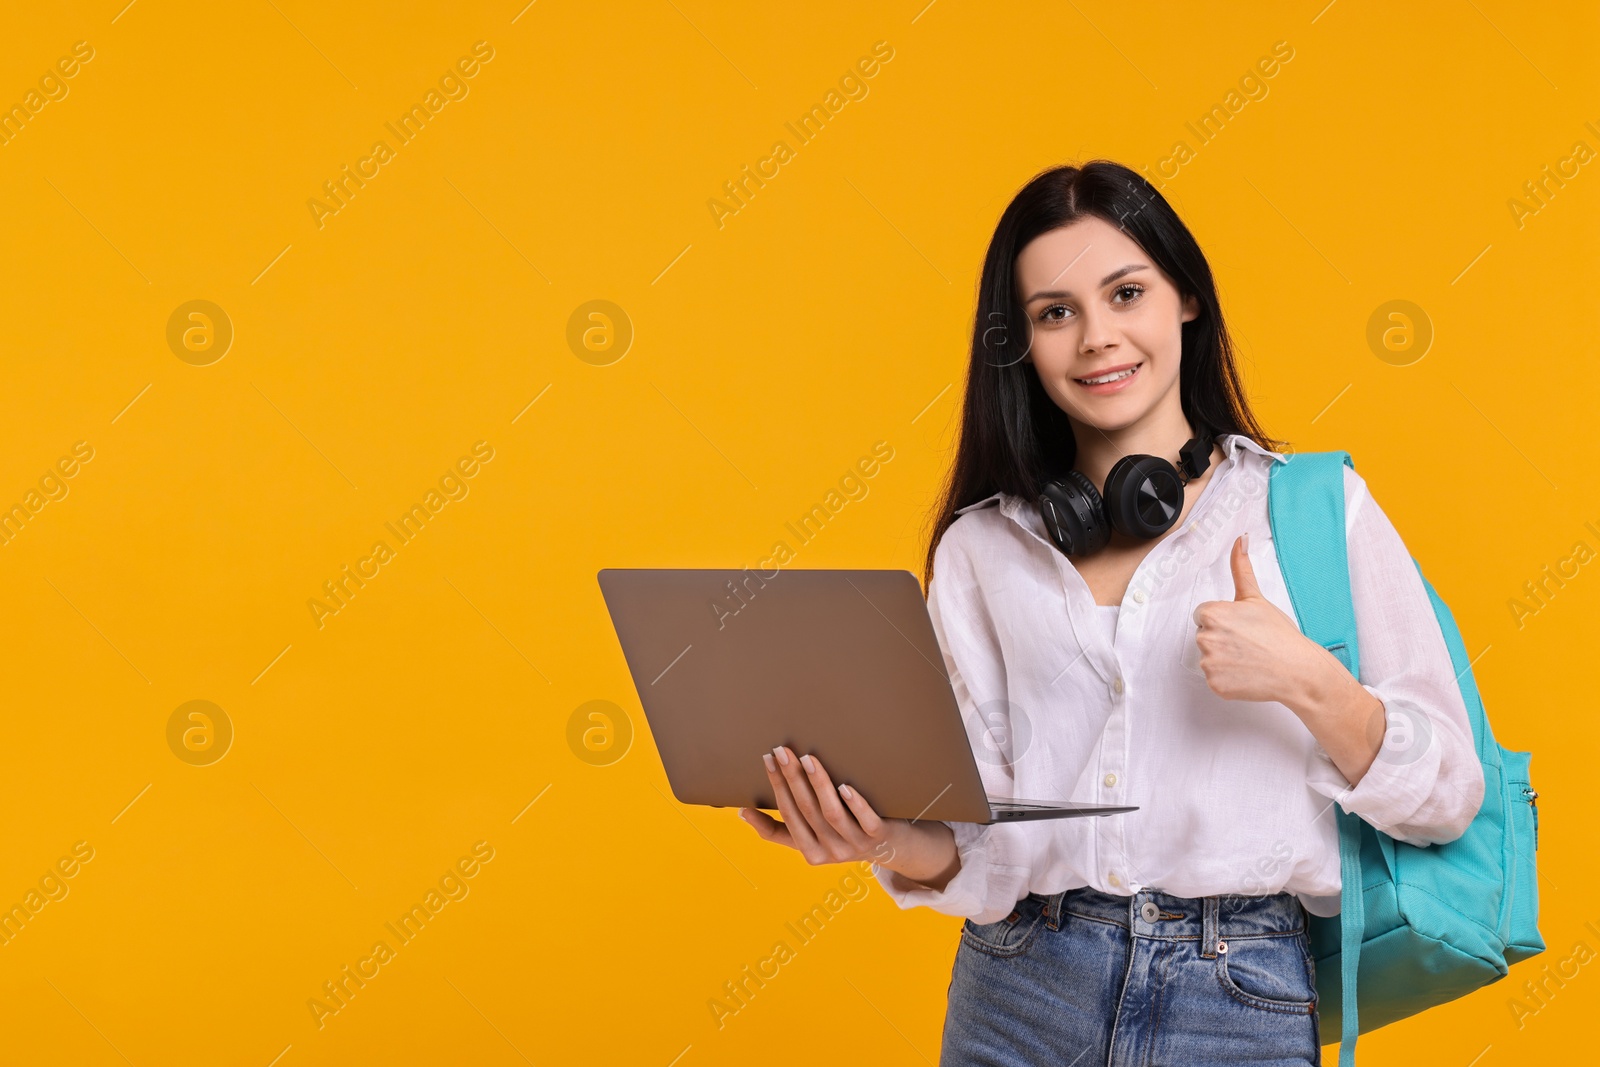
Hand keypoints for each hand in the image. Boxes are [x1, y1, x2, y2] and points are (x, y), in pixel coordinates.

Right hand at [737, 746, 959, 889]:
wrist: (894, 849)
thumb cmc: (845, 836)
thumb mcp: (811, 839)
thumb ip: (779, 830)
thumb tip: (743, 812)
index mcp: (810, 852)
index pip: (787, 815)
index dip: (776, 786)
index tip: (767, 759)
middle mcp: (831, 852)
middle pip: (806, 811)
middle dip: (791, 779)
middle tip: (782, 750)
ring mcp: (856, 845)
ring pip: (831, 814)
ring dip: (818, 785)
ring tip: (808, 758)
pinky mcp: (879, 836)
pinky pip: (865, 820)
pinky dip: (855, 803)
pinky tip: (845, 786)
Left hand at [1193, 533, 1333, 704]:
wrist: (1298, 670)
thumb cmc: (1280, 634)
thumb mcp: (1256, 598)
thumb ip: (1241, 568)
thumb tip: (1240, 539)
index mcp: (1212, 614)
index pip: (1203, 615)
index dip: (1223, 620)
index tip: (1241, 626)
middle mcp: (1205, 638)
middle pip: (1204, 635)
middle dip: (1222, 637)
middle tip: (1248, 642)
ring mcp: (1209, 664)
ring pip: (1209, 657)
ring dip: (1224, 658)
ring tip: (1250, 657)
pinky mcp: (1215, 685)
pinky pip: (1215, 678)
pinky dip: (1228, 678)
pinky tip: (1247, 673)